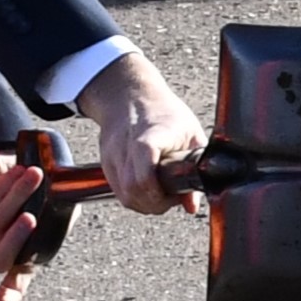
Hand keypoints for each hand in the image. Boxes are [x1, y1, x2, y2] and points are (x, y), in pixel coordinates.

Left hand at [0, 150, 54, 300]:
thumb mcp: (57, 207)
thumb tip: (66, 202)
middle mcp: (0, 252)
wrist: (13, 168)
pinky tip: (17, 172)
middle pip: (0, 259)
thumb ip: (63, 213)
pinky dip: (4, 186)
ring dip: (17, 196)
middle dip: (15, 238)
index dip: (11, 294)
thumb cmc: (39, 194)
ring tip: (35, 175)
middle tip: (32, 217)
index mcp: (23, 259)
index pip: (16, 284)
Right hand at [73, 48, 208, 215]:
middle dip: (155, 204)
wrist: (130, 95)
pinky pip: (118, 191)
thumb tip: (192, 205)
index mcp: (150, 136)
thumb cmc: (164, 112)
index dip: (160, 195)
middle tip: (171, 198)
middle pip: (134, 191)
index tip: (177, 195)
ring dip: (144, 204)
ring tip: (161, 195)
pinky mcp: (106, 162)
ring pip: (124, 195)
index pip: (145, 174)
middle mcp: (126, 146)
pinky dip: (134, 197)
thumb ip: (195, 168)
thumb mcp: (190, 133)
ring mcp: (112, 155)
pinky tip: (148, 190)